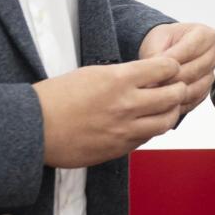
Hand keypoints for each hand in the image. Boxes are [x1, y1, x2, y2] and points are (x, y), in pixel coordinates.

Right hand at [32, 56, 185, 167]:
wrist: (35, 128)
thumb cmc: (57, 97)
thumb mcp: (92, 73)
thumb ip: (122, 75)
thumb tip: (145, 76)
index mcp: (119, 79)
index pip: (165, 68)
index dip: (170, 67)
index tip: (169, 67)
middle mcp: (126, 104)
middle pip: (172, 95)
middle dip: (178, 88)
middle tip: (176, 86)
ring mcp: (125, 129)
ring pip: (166, 121)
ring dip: (170, 112)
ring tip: (166, 107)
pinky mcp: (119, 148)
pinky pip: (147, 138)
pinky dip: (152, 129)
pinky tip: (146, 123)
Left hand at [138, 22, 214, 114]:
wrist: (165, 49)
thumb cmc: (162, 41)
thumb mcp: (156, 41)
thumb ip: (157, 57)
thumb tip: (153, 81)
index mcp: (206, 35)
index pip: (189, 50)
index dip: (169, 60)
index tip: (151, 68)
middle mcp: (214, 54)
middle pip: (194, 71)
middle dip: (170, 79)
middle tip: (150, 85)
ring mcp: (212, 73)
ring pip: (195, 88)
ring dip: (174, 93)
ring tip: (155, 94)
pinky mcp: (206, 90)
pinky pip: (194, 100)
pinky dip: (179, 103)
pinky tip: (163, 102)